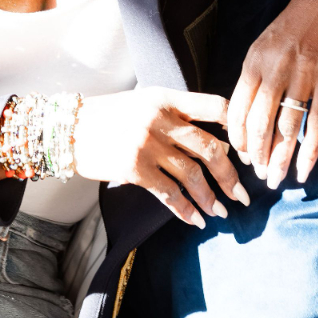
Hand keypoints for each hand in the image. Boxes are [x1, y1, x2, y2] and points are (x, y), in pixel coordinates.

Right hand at [73, 87, 249, 227]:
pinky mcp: (134, 169)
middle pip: (210, 148)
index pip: (215, 107)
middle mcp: (160, 119)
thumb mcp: (143, 102)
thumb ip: (174, 113)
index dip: (238, 128)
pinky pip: (169, 194)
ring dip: (210, 198)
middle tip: (242, 195)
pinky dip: (185, 210)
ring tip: (220, 212)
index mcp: (166, 98)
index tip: (249, 151)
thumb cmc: (109, 115)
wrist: (69, 129)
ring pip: (192, 175)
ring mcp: (147, 144)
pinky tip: (195, 220)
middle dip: (230, 176)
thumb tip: (210, 138)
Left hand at [227, 0, 317, 189]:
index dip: (238, 138)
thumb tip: (245, 119)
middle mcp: (276, 69)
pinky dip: (309, 151)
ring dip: (280, 158)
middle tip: (258, 175)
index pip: (238, 109)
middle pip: (260, 123)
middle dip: (257, 155)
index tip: (240, 156)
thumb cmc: (293, 26)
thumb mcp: (264, 46)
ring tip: (276, 178)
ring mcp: (305, 75)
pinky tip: (303, 170)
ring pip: (287, 127)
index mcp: (254, 61)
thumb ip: (255, 79)